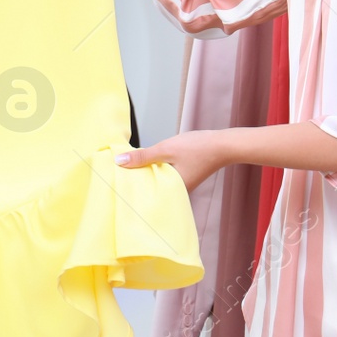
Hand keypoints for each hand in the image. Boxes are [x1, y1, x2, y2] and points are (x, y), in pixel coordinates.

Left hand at [116, 129, 232, 191]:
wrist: (223, 144)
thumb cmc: (197, 148)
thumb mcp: (165, 150)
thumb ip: (142, 157)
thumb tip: (119, 162)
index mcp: (172, 190)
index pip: (144, 192)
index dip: (130, 186)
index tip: (113, 181)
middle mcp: (176, 192)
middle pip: (150, 188)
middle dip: (136, 181)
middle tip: (116, 174)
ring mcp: (181, 185)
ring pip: (157, 181)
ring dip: (145, 173)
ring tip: (127, 167)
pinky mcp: (184, 177)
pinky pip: (164, 176)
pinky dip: (155, 170)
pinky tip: (146, 163)